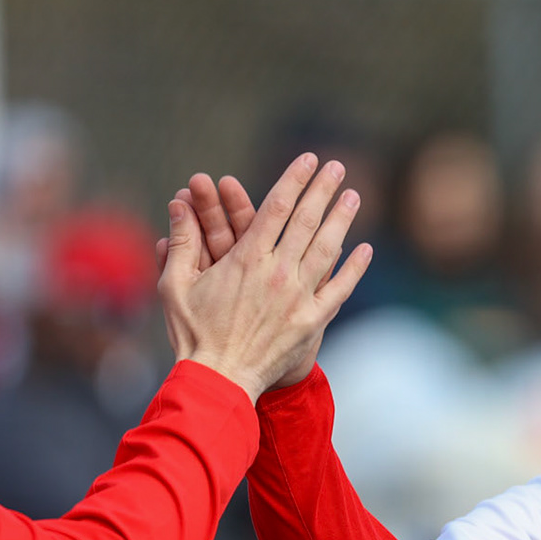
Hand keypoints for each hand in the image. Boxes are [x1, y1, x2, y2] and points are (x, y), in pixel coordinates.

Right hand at [157, 153, 370, 403]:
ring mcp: (299, 297)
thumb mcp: (175, 284)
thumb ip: (181, 242)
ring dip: (342, 219)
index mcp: (247, 259)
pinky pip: (339, 289)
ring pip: (327, 249)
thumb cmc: (192, 334)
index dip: (294, 179)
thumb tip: (177, 205)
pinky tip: (365, 249)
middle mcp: (278, 272)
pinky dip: (353, 268)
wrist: (219, 380)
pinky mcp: (312, 321)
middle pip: (308, 221)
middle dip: (324, 189)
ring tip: (354, 196)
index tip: (308, 159)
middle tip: (338, 166)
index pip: (277, 207)